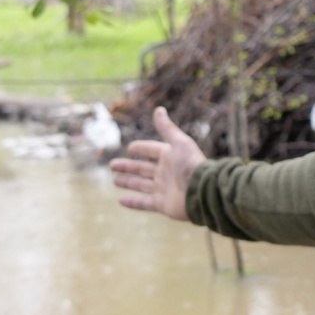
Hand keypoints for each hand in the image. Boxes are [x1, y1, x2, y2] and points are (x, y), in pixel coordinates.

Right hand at [110, 106, 205, 220]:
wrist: (202, 191)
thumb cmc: (191, 165)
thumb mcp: (180, 142)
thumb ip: (167, 128)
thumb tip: (159, 110)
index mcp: (170, 157)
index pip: (152, 151)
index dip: (141, 149)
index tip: (130, 148)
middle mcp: (166, 173)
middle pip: (142, 169)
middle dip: (128, 166)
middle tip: (112, 165)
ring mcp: (164, 189)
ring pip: (141, 185)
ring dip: (128, 182)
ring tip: (115, 180)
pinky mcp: (163, 204)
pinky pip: (144, 203)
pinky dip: (133, 202)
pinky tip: (121, 200)